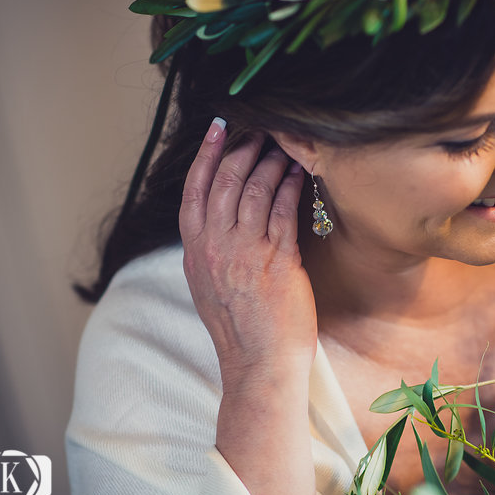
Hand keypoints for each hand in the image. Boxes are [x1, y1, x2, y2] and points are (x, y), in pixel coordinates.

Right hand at [178, 118, 316, 394]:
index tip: (219, 127)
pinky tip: (300, 173)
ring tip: (284, 144)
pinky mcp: (277, 262)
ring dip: (271, 161)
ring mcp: (245, 253)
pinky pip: (283, 211)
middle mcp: (215, 248)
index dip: (207, 154)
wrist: (259, 366)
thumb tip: (219, 219)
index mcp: (195, 252)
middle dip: (244, 148)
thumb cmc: (241, 330)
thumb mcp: (209, 286)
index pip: (195, 191)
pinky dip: (291, 187)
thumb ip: (211, 249)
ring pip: (255, 190)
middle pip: (225, 181)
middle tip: (260, 128)